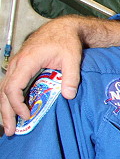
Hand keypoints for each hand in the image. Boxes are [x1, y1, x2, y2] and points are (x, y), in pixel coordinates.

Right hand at [0, 18, 83, 134]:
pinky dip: (11, 100)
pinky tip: (15, 112)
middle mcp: (18, 63)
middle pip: (4, 91)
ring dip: (6, 108)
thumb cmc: (66, 40)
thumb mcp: (73, 57)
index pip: (13, 86)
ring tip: (10, 126)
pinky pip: (11, 86)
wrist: (63, 28)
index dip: (17, 103)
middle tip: (11, 130)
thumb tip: (68, 96)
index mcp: (27, 60)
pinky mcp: (21, 68)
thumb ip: (71, 77)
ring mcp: (17, 65)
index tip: (26, 115)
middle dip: (6, 112)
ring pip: (4, 89)